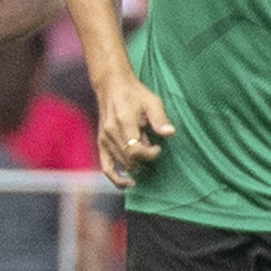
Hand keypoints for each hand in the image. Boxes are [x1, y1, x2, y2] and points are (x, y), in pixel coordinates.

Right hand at [93, 67, 174, 187]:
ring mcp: (103, 139)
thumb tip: (170, 133)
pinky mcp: (101, 143)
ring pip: (121, 164)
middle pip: (129, 160)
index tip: (158, 148)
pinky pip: (106, 166)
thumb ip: (160, 118)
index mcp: (123, 123)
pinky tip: (128, 184)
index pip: (134, 150)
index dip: (149, 154)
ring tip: (144, 153)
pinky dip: (116, 178)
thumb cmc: (135, 94)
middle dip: (144, 159)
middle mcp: (110, 133)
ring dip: (135, 164)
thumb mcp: (152, 102)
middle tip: (152, 146)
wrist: (112, 86)